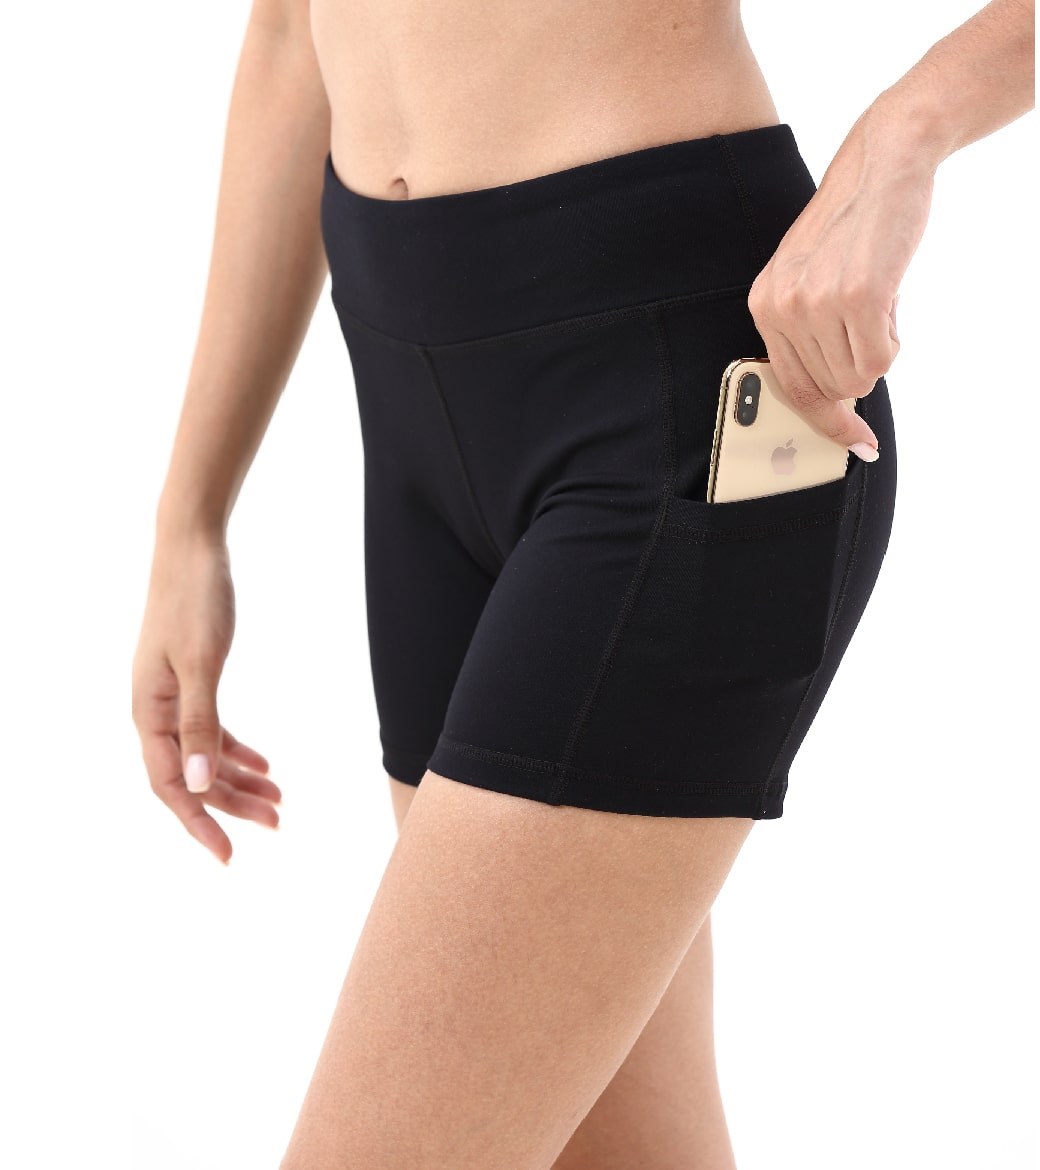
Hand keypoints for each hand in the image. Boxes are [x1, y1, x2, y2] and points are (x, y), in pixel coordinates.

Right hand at [131, 532, 280, 865]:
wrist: (192, 548)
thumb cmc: (195, 600)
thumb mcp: (202, 664)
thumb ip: (200, 723)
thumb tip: (198, 784)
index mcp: (150, 713)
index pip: (172, 786)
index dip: (199, 823)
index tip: (228, 855)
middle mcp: (156, 711)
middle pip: (193, 776)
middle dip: (232, 805)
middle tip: (276, 825)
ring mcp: (172, 696)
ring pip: (205, 756)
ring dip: (239, 781)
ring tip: (280, 802)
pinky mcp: (191, 680)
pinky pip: (212, 729)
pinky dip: (237, 750)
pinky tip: (265, 765)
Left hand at [747, 103, 934, 459]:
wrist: (883, 164)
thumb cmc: (853, 226)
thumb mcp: (808, 278)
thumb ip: (808, 333)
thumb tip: (835, 397)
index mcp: (763, 305)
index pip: (792, 387)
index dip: (827, 422)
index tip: (856, 444)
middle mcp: (781, 307)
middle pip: (831, 388)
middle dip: (860, 365)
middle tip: (871, 319)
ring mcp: (816, 303)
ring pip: (857, 378)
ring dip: (879, 349)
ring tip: (876, 302)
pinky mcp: (857, 297)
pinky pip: (880, 360)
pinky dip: (893, 340)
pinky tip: (889, 300)